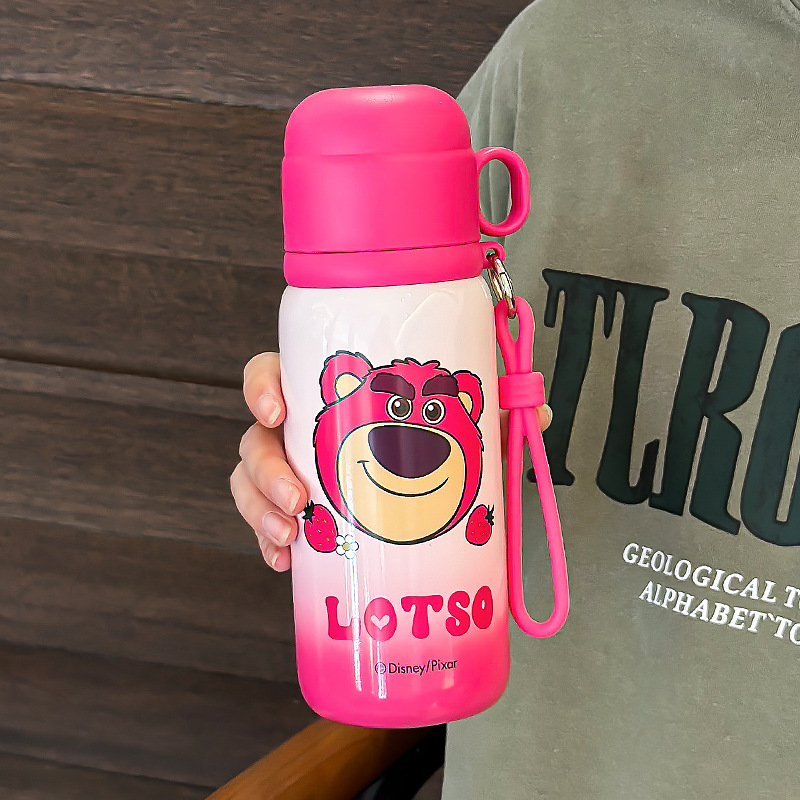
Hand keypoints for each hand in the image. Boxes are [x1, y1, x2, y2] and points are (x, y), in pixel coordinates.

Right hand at [230, 353, 552, 571]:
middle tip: (298, 501)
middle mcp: (305, 432)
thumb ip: (497, 419)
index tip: (277, 411)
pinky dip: (269, 545)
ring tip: (291, 539)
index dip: (262, 386)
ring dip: (261, 510)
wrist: (435, 508)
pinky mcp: (302, 516)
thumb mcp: (467, 434)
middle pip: (256, 437)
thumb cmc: (439, 452)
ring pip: (251, 482)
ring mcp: (297, 474)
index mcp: (333, 395)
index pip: (276, 373)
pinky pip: (267, 526)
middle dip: (266, 470)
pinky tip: (285, 563)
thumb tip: (540, 411)